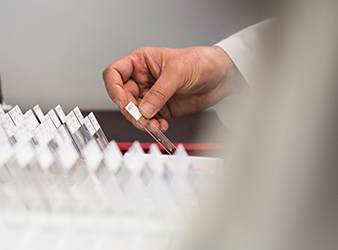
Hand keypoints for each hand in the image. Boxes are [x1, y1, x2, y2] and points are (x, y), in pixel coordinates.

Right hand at [103, 46, 245, 131]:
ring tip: (153, 125)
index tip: (124, 102)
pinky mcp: (160, 108)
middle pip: (122, 97)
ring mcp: (150, 94)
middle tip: (141, 119)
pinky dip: (152, 126)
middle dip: (130, 111)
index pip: (114, 74)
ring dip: (141, 121)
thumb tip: (144, 110)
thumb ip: (160, 92)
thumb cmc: (201, 62)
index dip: (114, 89)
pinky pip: (148, 120)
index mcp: (140, 62)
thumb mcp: (178, 72)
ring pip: (134, 112)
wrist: (222, 76)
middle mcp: (142, 78)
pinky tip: (161, 126)